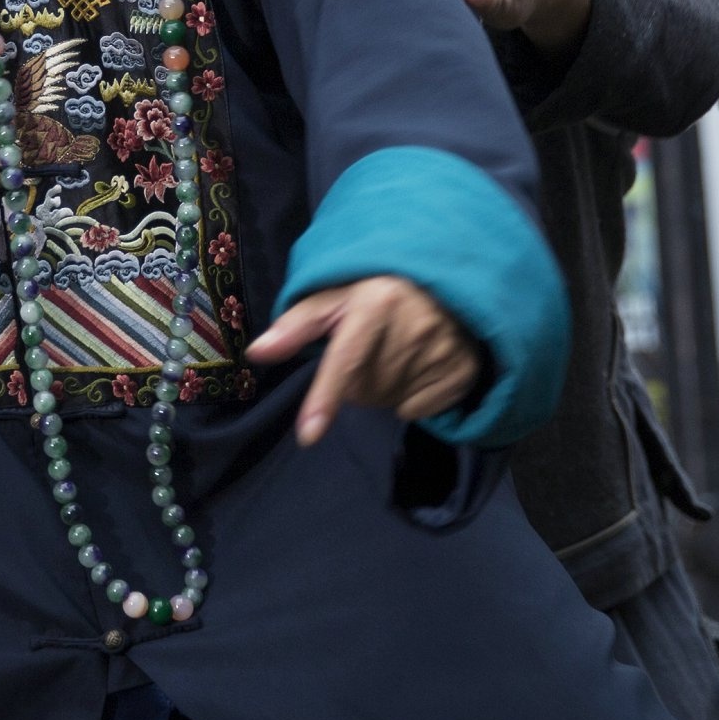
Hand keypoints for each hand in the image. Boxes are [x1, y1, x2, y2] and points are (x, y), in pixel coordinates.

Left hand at [244, 274, 483, 445]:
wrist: (450, 284)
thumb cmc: (382, 290)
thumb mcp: (338, 296)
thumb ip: (297, 324)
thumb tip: (256, 352)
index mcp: (376, 303)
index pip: (345, 359)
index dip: (325, 398)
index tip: (308, 435)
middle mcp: (413, 328)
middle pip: (362, 390)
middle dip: (355, 380)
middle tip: (369, 350)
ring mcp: (442, 352)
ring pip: (388, 401)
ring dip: (381, 389)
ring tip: (394, 354)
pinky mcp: (462, 373)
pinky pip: (417, 409)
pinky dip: (409, 397)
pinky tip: (415, 367)